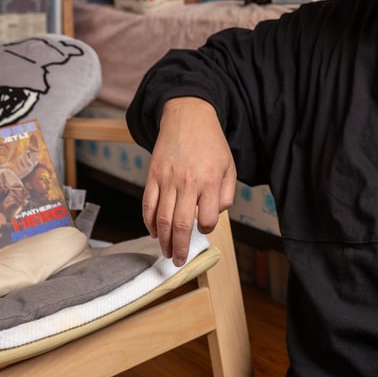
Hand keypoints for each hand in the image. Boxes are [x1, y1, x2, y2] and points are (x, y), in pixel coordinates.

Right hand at [142, 97, 236, 265]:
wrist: (187, 116)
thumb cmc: (211, 142)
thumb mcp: (229, 165)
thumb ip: (226, 192)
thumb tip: (216, 214)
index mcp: (209, 181)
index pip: (208, 217)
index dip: (207, 228)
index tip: (204, 228)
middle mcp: (188, 182)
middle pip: (181, 224)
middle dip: (179, 247)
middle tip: (178, 261)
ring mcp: (167, 179)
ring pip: (162, 218)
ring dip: (163, 240)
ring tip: (166, 252)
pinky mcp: (153, 175)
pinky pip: (148, 204)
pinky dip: (149, 221)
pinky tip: (154, 231)